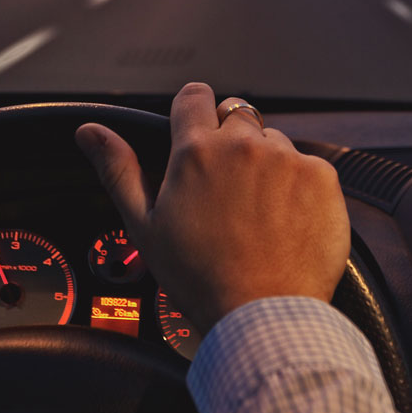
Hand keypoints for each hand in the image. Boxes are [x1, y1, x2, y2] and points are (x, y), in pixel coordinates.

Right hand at [75, 82, 349, 333]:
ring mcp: (286, 158)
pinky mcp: (321, 176)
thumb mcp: (144, 225)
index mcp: (195, 151)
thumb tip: (90, 131)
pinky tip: (287, 220)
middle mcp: (243, 145)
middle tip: (227, 186)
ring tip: (258, 211)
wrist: (263, 316)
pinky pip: (309, 164)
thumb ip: (117, 168)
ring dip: (266, 163)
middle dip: (230, 139)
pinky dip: (300, 185)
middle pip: (237, 114)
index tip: (196, 130)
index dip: (193, 110)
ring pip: (274, 140)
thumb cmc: (200, 278)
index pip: (194, 96)